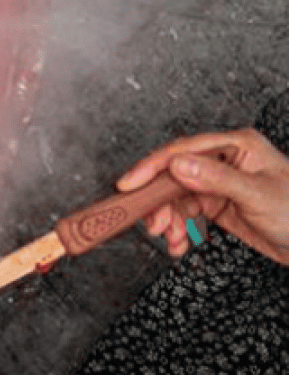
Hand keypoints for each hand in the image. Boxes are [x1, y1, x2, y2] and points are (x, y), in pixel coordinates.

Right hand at [117, 128, 288, 263]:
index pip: (184, 150)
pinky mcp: (218, 204)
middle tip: (153, 223)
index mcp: (236, 146)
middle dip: (160, 201)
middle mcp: (224, 161)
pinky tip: (179, 242)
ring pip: (177, 196)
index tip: (131, 184)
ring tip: (170, 238)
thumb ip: (217, 179)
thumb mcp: (258, 195)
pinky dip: (179, 228)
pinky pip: (187, 213)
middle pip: (175, 175)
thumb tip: (179, 166)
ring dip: (168, 219)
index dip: (153, 167)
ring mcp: (220, 183)